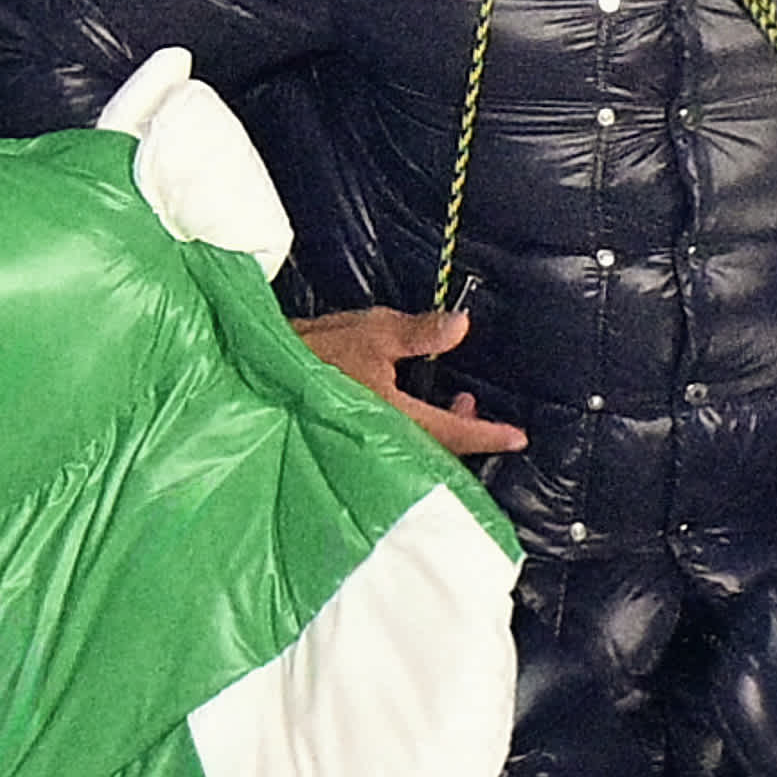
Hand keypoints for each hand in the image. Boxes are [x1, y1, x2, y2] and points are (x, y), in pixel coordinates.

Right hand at [297, 303, 528, 459]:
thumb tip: (462, 326)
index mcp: (397, 417)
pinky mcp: (349, 440)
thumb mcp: (369, 330)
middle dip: (465, 430)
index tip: (518, 437)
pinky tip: (408, 410)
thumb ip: (417, 332)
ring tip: (449, 402)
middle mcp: (385, 440)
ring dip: (441, 429)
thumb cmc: (313, 350)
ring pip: (419, 449)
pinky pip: (396, 444)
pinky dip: (416, 430)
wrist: (258, 371)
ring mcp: (366, 445)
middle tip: (472, 404)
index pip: (456, 432)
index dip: (489, 433)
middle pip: (440, 450)